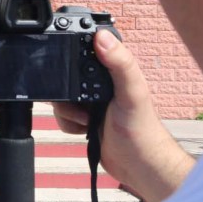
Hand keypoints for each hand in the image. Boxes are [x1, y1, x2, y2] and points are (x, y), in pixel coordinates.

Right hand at [53, 30, 193, 201]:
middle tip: (83, 105)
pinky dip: (67, 124)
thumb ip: (121, 63)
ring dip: (67, 111)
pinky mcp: (83, 118)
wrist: (138, 166)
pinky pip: (61, 115)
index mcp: (112, 70)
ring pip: (60, 96)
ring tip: (86, 120)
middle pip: (66, 75)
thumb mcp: (132, 92)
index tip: (69, 68)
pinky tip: (84, 129)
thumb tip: (101, 36)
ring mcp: (90, 101)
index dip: (72, 53)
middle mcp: (100, 83)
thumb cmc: (141, 129)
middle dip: (66, 91)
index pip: (86, 50)